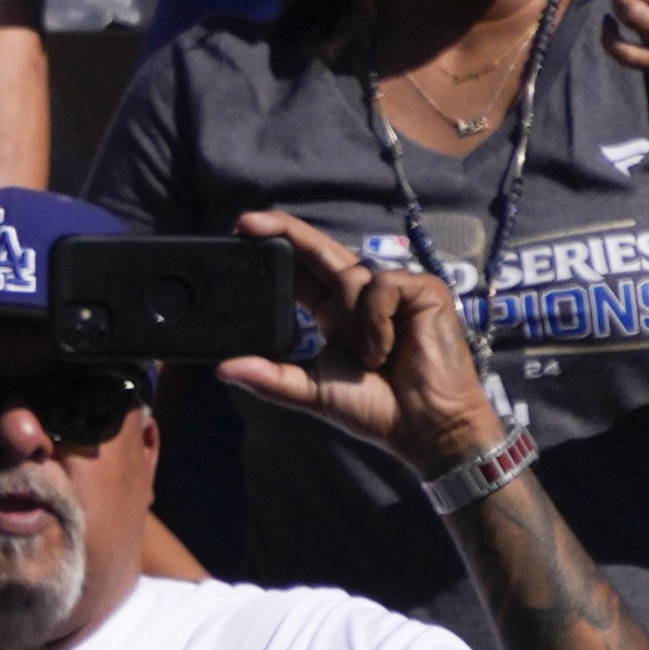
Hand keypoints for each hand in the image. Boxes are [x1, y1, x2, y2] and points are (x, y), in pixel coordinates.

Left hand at [208, 207, 510, 474]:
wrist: (425, 426)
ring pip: (352, 276)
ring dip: (356, 322)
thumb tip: (223, 369)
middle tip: (247, 223)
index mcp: (334, 313)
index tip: (240, 232)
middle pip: (319, 250)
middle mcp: (360, 297)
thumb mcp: (313, 390)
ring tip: (372, 358)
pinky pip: (383, 285)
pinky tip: (388, 348)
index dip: (276, 248)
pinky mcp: (424, 290)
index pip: (300, 271)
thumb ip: (270, 378)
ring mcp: (394, 291)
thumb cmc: (376, 409)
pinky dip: (378, 319)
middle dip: (286, 232)